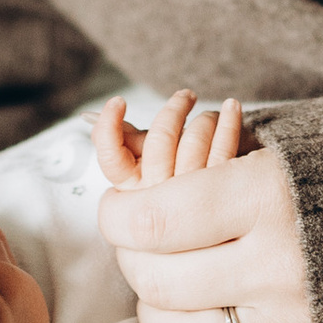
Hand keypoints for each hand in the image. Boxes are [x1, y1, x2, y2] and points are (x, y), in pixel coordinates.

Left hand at [92, 88, 322, 322]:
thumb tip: (135, 150)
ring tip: (165, 293)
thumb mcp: (296, 136)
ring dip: (159, 320)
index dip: (118, 216)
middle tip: (139, 246)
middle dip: (134, 264)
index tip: (117, 210)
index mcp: (272, 194)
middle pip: (163, 285)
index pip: (155, 220)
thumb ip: (219, 157)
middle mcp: (282, 268)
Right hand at [94, 83, 245, 190]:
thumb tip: (91, 118)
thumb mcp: (143, 168)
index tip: (118, 101)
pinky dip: (229, 123)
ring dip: (205, 118)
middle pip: (160, 139)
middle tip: (185, 96)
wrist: (211, 226)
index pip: (111, 158)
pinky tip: (231, 108)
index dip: (110, 127)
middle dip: (173, 110)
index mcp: (131, 187)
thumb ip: (121, 141)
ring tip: (210, 113)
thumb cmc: (172, 189)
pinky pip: (224, 150)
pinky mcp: (218, 193)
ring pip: (194, 141)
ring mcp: (187, 194)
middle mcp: (157, 192)